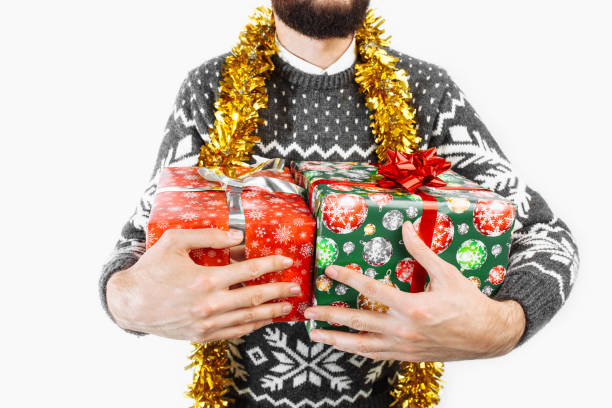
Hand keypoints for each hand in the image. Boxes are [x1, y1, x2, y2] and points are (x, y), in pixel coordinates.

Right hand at [106, 228, 300, 341]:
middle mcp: (210, 304)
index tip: (287, 261)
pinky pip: (234, 332)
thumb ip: (208, 235)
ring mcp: (207, 323)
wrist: (129, 303)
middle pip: (255, 297)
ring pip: (248, 318)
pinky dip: (251, 327)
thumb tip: (238, 236)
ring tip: (287, 308)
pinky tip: (261, 321)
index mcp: (206, 279)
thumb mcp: (174, 242)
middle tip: (296, 289)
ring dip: (271, 313)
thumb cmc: (151, 269)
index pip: (250, 271)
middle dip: (279, 292)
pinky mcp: (202, 335)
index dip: (271, 264)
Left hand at [304, 221, 525, 361]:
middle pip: (358, 321)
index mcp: (412, 307)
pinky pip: (376, 355)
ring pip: (362, 346)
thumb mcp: (447, 273)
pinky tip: (345, 346)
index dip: (347, 278)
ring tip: (316, 335)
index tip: (329, 271)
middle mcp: (403, 330)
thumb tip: (406, 227)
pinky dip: (357, 350)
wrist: (489, 336)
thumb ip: (422, 251)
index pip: (370, 290)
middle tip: (308, 311)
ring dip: (336, 339)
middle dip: (330, 316)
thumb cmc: (469, 303)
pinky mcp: (407, 357)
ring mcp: (404, 347)